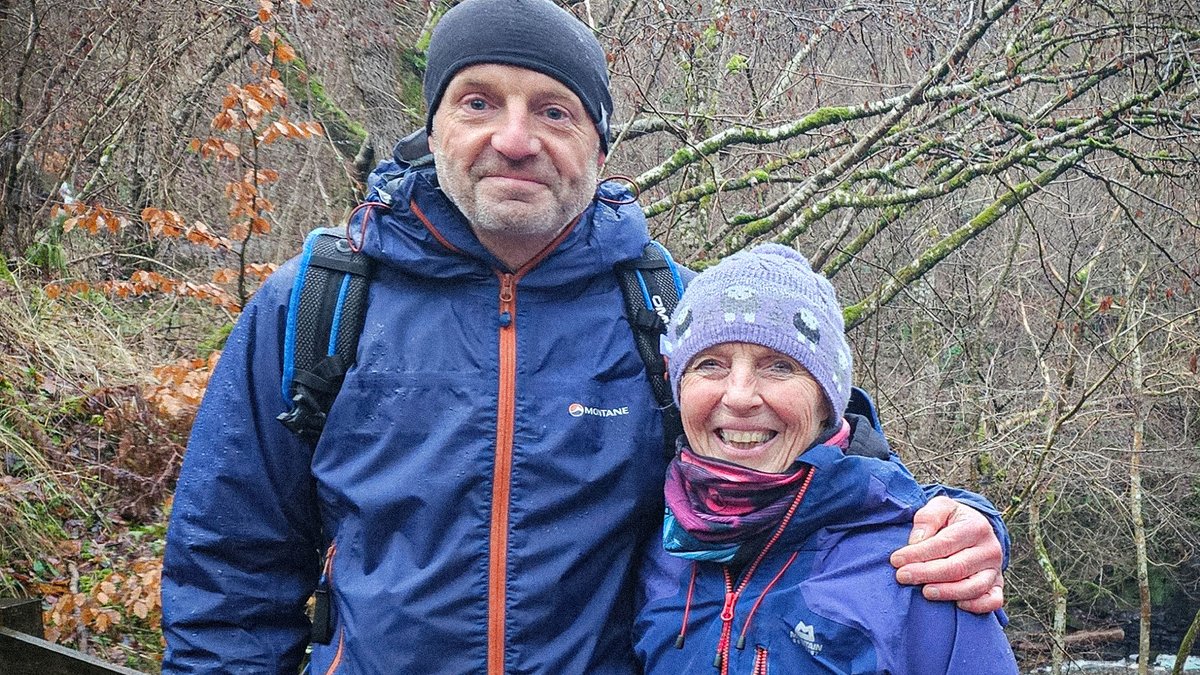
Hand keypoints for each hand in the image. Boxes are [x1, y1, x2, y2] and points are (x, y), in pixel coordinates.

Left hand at [889, 495, 1004, 612]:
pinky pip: (993, 600)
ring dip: (947, 592)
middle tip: (902, 576)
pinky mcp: (997, 585)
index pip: (944, 543)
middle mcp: (990, 549)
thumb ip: (927, 518)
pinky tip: (957, 605)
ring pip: (974, 587)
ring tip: (925, 592)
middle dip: (926, 573)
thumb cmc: (951, 519)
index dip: (918, 554)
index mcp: (977, 526)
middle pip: (957, 567)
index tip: (896, 560)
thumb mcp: (940, 507)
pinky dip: (977, 605)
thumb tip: (917, 540)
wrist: (975, 528)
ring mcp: (995, 569)